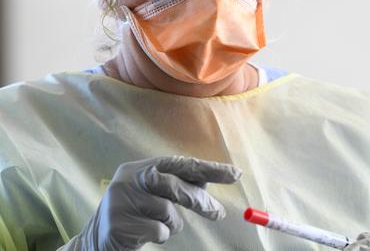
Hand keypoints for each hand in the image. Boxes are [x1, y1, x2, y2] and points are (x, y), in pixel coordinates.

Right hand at [60, 155, 241, 250]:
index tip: (235, 174)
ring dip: (172, 222)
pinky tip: (146, 235)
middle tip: (218, 213)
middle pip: (173, 184)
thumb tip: (212, 177)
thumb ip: (178, 184)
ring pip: (167, 211)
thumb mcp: (155, 195)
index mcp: (138, 167)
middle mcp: (127, 179)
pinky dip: (160, 235)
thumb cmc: (136, 214)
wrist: (98, 241)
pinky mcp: (119, 224)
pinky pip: (158, 231)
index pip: (179, 162)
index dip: (208, 168)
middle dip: (198, 200)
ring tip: (159, 226)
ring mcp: (120, 201)